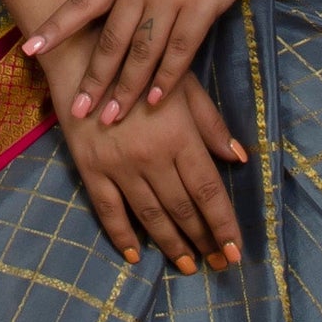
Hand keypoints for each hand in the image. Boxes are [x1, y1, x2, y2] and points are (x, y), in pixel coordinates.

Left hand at [21, 0, 289, 128]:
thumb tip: (113, 7)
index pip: (81, 2)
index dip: (55, 28)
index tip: (30, 50)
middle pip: (110, 39)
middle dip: (93, 79)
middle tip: (78, 109)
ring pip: (141, 52)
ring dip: (126, 89)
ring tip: (112, 117)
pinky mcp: (202, 5)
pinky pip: (179, 52)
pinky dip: (165, 79)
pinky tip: (154, 101)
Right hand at [42, 54, 247, 273]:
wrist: (83, 57)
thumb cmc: (141, 68)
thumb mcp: (184, 88)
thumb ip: (210, 125)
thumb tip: (238, 159)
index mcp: (179, 136)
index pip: (208, 191)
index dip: (223, 224)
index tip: (236, 251)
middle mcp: (152, 157)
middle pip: (183, 209)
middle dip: (204, 240)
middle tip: (219, 265)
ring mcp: (119, 166)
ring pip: (150, 215)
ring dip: (171, 244)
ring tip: (188, 265)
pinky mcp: (91, 169)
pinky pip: (108, 210)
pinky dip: (122, 235)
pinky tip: (135, 255)